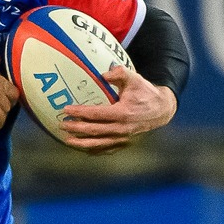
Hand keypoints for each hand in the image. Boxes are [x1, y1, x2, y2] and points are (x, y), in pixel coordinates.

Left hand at [58, 65, 175, 154]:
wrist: (161, 110)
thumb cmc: (145, 92)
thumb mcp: (135, 78)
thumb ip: (119, 73)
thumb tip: (103, 74)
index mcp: (123, 113)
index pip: (96, 114)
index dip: (80, 112)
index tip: (66, 109)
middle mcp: (122, 129)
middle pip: (94, 131)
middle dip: (76, 128)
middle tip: (62, 124)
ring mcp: (123, 139)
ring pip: (98, 144)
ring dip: (81, 143)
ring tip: (66, 139)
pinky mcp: (125, 144)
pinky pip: (106, 149)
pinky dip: (93, 150)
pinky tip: (82, 147)